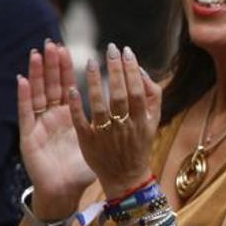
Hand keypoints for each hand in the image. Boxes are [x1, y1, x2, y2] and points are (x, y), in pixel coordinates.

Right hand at [17, 40, 96, 211]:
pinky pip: (26, 113)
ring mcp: (40, 125)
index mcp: (71, 116)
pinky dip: (23, 96)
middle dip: (54, 64)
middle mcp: (54, 117)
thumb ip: (111, 123)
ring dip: (38, 73)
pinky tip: (22, 80)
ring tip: (38, 53)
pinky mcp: (29, 136)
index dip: (70, 69)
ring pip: (38, 93)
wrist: (64, 190)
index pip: (69, 86)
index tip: (72, 49)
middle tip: (53, 42)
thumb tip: (129, 104)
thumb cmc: (84, 166)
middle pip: (53, 85)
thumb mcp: (100, 141)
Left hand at [68, 44, 161, 198]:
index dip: (132, 70)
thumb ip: (152, 96)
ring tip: (92, 62)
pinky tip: (73, 89)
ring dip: (95, 83)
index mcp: (142, 121)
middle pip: (120, 95)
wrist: (126, 177)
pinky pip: (82, 122)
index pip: (137, 90)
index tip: (126, 51)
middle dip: (116, 70)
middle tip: (110, 49)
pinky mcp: (89, 142)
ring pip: (100, 105)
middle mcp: (125, 127)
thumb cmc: (139, 145)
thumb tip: (141, 70)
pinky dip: (78, 107)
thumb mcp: (153, 122)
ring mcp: (106, 135)